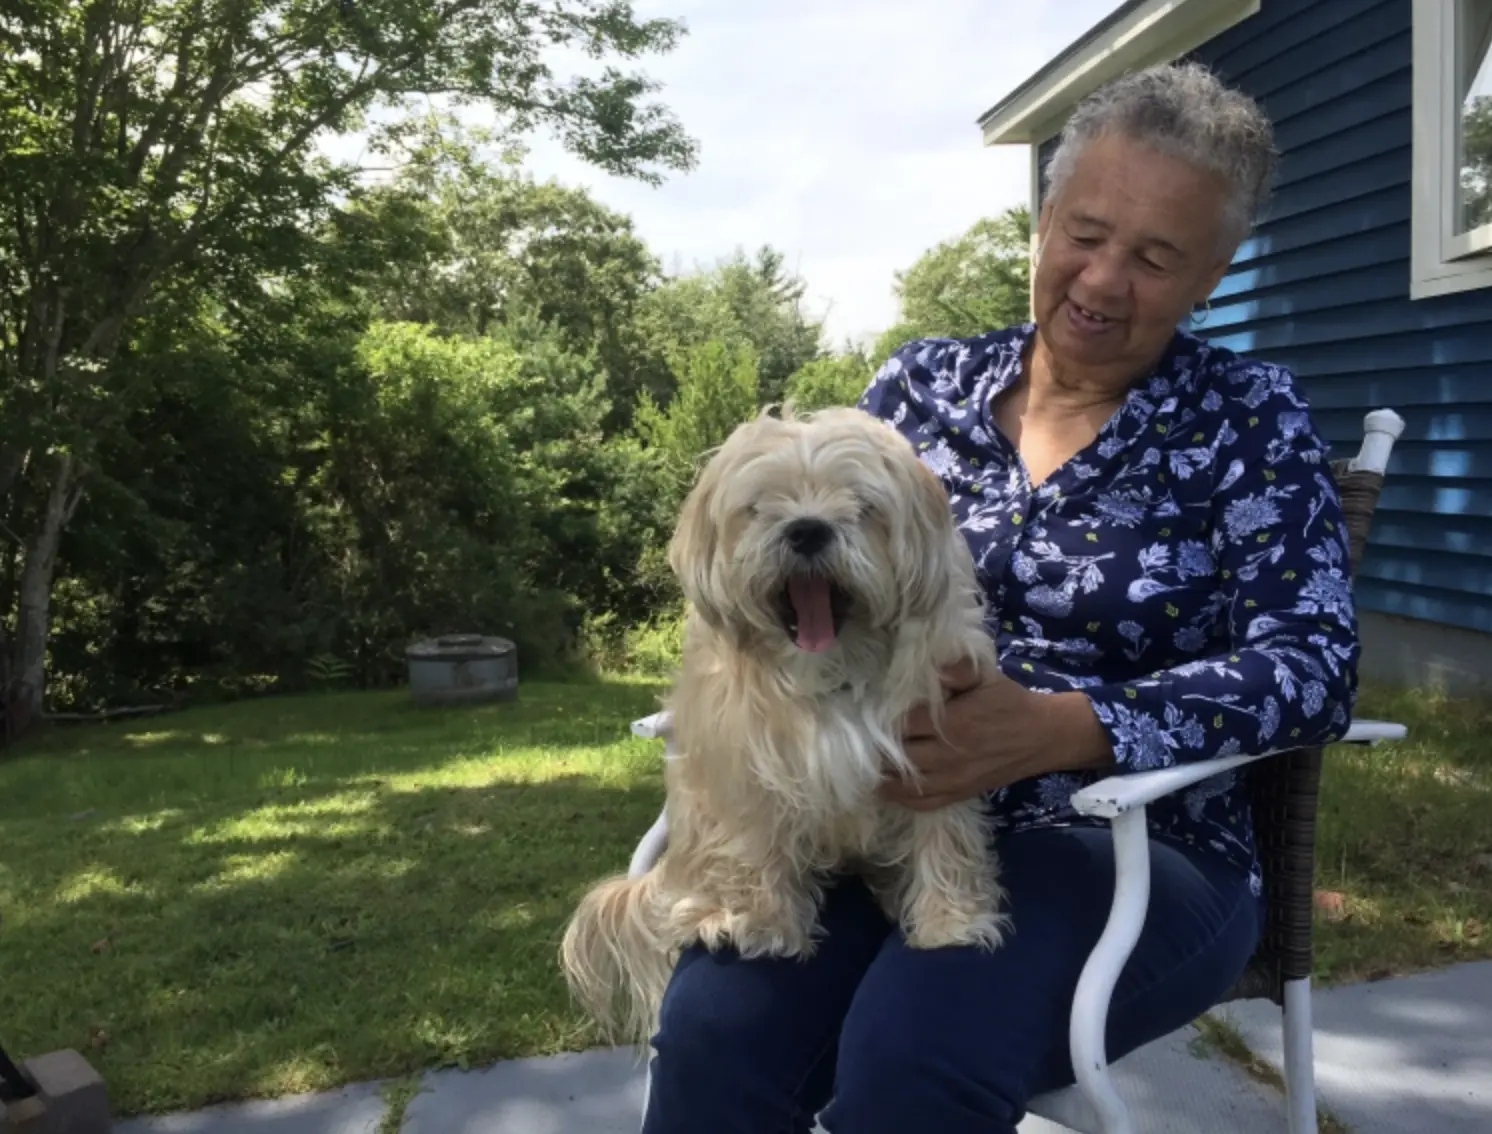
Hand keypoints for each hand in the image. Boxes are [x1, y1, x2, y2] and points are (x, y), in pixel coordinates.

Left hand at [879, 660, 1112, 811]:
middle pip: (899, 756)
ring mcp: (954, 779)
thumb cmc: (1010, 702)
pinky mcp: (960, 794)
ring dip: (883, 775)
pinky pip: (922, 803)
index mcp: (954, 723)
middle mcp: (950, 755)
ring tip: (866, 763)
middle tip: (861, 738)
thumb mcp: (987, 676)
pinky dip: (900, 797)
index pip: (903, 724)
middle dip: (878, 748)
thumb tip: (933, 668)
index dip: (882, 718)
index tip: (868, 711)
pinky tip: (885, 786)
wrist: (1043, 736)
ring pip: (906, 783)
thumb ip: (959, 669)